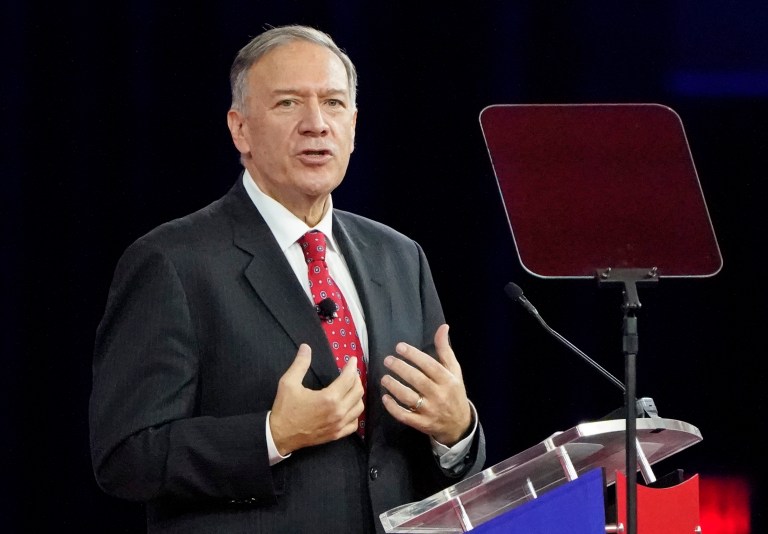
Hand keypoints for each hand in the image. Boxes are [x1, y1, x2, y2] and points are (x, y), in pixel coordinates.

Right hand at [270, 344, 364, 455]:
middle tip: (349, 372)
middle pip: (357, 391)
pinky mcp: (337, 435)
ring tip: (350, 388)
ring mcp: (339, 425)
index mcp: (329, 398)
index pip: (349, 378)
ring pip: (359, 407)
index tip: (352, 360)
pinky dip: (354, 413)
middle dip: (356, 378)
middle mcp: (338, 412)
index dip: (351, 367)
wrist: (280, 435)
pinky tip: (348, 407)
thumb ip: (300, 364)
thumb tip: (306, 347)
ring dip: (357, 395)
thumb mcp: (288, 383)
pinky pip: (354, 424)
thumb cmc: (285, 409)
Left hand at [380, 324, 471, 445]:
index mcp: (448, 380)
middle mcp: (439, 395)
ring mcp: (430, 411)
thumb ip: (445, 350)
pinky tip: (385, 397)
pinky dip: (393, 408)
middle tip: (387, 360)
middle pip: (417, 380)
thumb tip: (443, 327)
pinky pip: (404, 416)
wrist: (459, 424)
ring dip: (394, 387)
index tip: (399, 347)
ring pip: (409, 398)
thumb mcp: (454, 371)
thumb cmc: (454, 392)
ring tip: (384, 378)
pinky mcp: (422, 424)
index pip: (429, 365)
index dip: (413, 355)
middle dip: (400, 368)